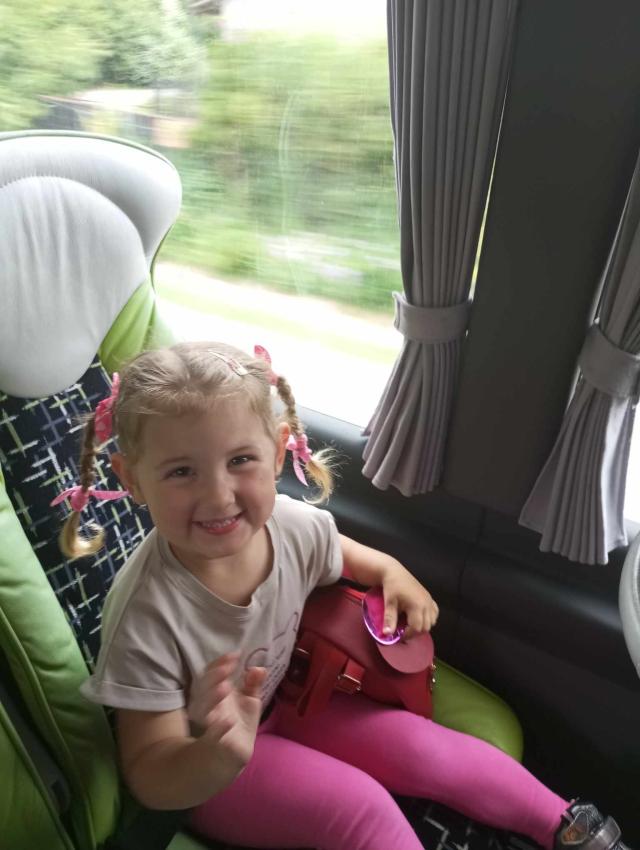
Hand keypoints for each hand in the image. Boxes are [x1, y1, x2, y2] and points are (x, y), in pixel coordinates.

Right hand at [188, 653, 265, 767]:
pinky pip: (212, 736)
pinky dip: (219, 729)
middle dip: (214, 676)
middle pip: (203, 688)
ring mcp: (210, 724)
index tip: (236, 655)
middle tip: (227, 668)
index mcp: (217, 692)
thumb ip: (254, 683)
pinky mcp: (216, 743)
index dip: (220, 663)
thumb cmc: (240, 722)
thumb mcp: (250, 700)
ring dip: (212, 698)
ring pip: (202, 710)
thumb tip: (259, 668)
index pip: (211, 673)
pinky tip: (229, 720)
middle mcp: (210, 706)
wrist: (234, 754)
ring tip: (225, 687)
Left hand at [381, 567, 438, 640]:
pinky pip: (435, 613)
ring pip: (432, 621)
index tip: (399, 635)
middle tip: (404, 631)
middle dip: (415, 632)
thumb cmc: (391, 587)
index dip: (408, 635)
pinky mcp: (429, 597)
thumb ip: (390, 619)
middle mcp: (426, 604)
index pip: (417, 628)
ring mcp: (429, 600)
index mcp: (417, 606)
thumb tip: (387, 634)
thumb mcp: (389, 603)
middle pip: (426, 627)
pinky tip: (419, 617)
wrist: (394, 572)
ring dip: (422, 626)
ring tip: (410, 624)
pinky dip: (429, 618)